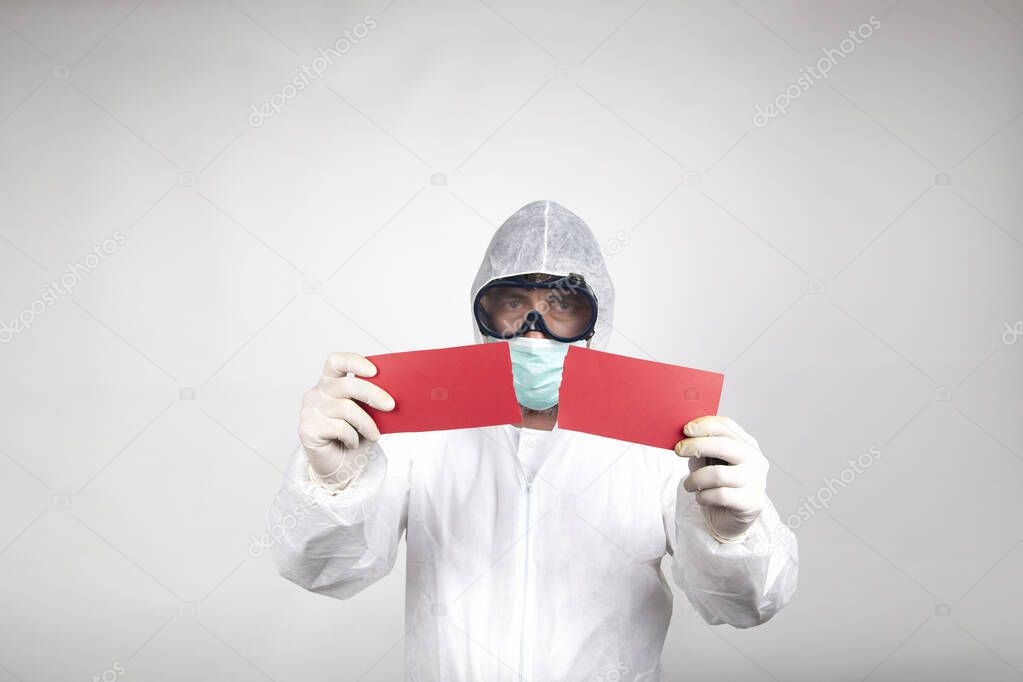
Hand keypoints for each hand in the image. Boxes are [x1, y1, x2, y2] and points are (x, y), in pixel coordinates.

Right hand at [299, 352, 394, 489]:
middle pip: (347, 385)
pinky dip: (353, 437)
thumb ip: (371, 401)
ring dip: (367, 424)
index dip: (354, 362)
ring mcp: (310, 410)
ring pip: (347, 409)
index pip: (336, 361)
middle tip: (391, 406)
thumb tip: (395, 395)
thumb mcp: (365, 414)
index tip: (374, 371)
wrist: (337, 465)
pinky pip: (340, 428)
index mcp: (330, 382)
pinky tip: (352, 443)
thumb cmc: (353, 435)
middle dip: (373, 394)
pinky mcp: (308, 428)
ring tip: (374, 435)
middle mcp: (317, 393)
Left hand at [674, 416, 768, 542]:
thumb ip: (701, 449)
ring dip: (695, 479)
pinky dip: (703, 496)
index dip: (705, 425)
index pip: (727, 426)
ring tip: (689, 485)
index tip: (685, 429)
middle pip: (724, 445)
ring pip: (718, 474)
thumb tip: (683, 439)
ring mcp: (756, 481)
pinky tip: (701, 498)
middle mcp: (755, 460)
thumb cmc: (719, 486)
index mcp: (747, 444)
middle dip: (696, 445)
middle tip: (678, 450)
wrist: (731, 519)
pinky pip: (720, 495)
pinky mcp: (752, 502)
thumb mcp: (708, 462)